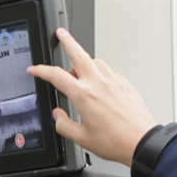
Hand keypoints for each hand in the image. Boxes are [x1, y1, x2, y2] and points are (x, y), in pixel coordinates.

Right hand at [25, 27, 157, 166]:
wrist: (142, 142)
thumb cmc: (116, 141)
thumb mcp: (82, 139)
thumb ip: (64, 125)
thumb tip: (58, 116)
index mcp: (84, 95)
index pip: (56, 76)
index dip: (41, 70)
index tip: (34, 69)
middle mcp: (99, 84)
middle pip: (79, 53)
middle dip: (68, 41)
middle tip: (61, 34)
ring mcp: (114, 82)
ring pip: (96, 62)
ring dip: (86, 63)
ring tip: (80, 73)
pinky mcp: (126, 85)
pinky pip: (110, 73)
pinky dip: (102, 75)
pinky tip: (101, 86)